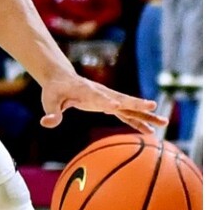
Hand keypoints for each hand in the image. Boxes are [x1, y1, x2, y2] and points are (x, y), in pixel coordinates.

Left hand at [39, 74, 169, 132]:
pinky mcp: (108, 105)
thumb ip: (51, 113)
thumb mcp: (50, 101)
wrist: (61, 79)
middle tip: (156, 110)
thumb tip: (47, 123)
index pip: (104, 98)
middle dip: (140, 106)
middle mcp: (103, 95)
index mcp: (90, 93)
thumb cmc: (55, 90)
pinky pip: (126, 114)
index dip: (114, 102)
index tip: (125, 106)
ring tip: (163, 124)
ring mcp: (108, 99)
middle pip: (125, 101)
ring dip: (146, 116)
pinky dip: (137, 121)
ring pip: (130, 108)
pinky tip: (149, 130)